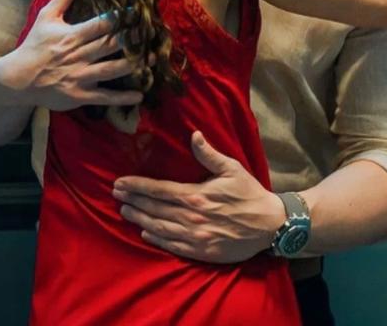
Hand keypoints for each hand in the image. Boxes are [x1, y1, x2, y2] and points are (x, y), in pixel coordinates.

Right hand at [0, 0, 139, 110]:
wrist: (17, 78)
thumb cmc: (34, 45)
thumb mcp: (47, 16)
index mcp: (72, 35)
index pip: (101, 24)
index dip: (121, 18)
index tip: (138, 12)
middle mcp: (78, 55)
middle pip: (110, 45)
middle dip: (132, 40)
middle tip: (152, 34)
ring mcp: (79, 76)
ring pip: (111, 69)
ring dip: (134, 65)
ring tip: (154, 60)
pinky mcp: (79, 95)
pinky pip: (104, 97)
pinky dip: (121, 98)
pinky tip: (139, 96)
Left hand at [113, 131, 286, 263]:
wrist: (270, 225)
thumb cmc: (249, 193)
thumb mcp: (232, 169)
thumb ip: (209, 154)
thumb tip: (193, 135)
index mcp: (197, 194)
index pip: (159, 190)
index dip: (137, 186)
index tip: (120, 183)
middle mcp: (192, 216)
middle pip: (154, 208)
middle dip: (133, 201)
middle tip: (116, 195)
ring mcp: (195, 236)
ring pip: (159, 227)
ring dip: (139, 219)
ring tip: (124, 211)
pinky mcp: (201, 251)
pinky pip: (172, 245)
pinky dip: (156, 239)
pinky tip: (145, 232)